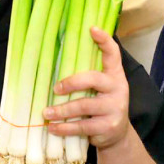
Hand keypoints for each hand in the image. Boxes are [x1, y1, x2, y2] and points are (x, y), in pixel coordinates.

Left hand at [42, 27, 130, 150]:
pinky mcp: (108, 126)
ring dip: (62, 110)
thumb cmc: (102, 105)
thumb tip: (55, 60)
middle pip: (93, 79)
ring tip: (46, 112)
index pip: (113, 54)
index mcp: (115, 75)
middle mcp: (118, 88)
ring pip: (84, 105)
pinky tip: (53, 128)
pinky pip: (82, 126)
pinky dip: (64, 128)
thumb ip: (89, 76)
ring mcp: (115, 108)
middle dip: (71, 83)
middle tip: (55, 88)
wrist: (118, 135)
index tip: (92, 28)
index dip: (104, 40)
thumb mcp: (101, 88)